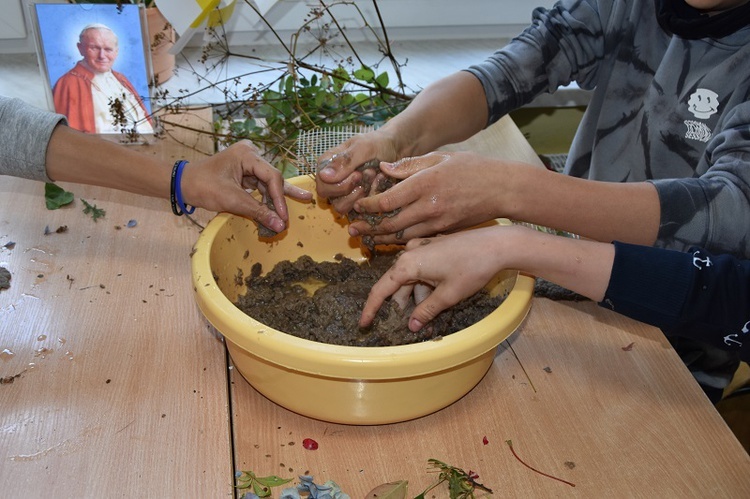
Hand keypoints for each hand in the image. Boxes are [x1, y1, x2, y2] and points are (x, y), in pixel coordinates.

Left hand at [181, 140, 311, 231]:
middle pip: (272, 177)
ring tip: (299, 202)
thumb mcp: (232, 200)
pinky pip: (259, 186)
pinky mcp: (243, 173)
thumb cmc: (203, 187)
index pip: (272, 176)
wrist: (182, 185)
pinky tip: (278, 207)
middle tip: (306, 200)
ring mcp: (247, 163)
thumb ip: (258, 211)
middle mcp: (250, 155)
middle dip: (282, 195)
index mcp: (247, 154)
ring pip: (268, 182)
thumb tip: (280, 225)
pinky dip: (266, 198)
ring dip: (276, 198)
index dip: (280, 198)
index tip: (284, 217)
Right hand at [315, 129, 399, 213]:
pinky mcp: (356, 200)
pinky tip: (376, 186)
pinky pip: (357, 210)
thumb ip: (344, 161)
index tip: (358, 174)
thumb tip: (323, 176)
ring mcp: (343, 192)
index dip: (340, 185)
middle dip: (352, 190)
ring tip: (372, 180)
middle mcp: (332, 181)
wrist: (395, 148)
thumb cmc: (377, 144)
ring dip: (360, 196)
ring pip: (342, 207)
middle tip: (368, 174)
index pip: (323, 187)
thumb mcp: (363, 147)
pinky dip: (369, 201)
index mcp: (326, 165)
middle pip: (332, 200)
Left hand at [348, 151, 503, 243]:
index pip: (388, 200)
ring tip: (364, 238)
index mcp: (426, 184)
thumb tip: (383, 168)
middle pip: (391, 223)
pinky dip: (400, 241)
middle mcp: (429, 206)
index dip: (368, 205)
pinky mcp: (445, 232)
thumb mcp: (440, 157)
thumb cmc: (473, 168)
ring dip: (381, 238)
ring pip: (402, 236)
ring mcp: (438, 222)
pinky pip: (417, 239)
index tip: (357, 205)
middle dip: (368, 227)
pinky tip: (389, 240)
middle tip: (352, 228)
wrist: (503, 189)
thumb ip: (410, 165)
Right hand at [359, 226, 508, 331]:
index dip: (371, 308)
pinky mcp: (433, 246)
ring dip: (416, 297)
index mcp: (408, 264)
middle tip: (404, 326)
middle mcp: (410, 252)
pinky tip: (434, 301)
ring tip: (426, 318)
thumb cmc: (472, 268)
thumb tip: (411, 326)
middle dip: (400, 306)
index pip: (381, 289)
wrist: (496, 245)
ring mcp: (421, 247)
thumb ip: (426, 311)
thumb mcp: (448, 296)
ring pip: (411, 278)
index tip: (364, 323)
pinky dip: (424, 286)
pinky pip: (421, 269)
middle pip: (397, 284)